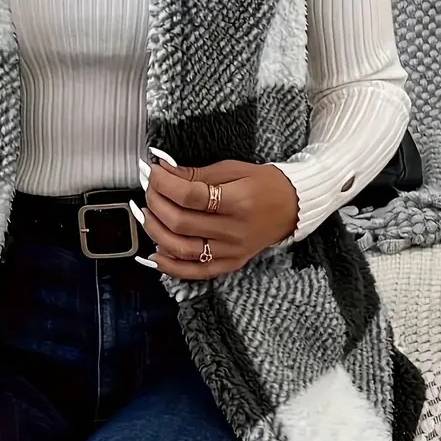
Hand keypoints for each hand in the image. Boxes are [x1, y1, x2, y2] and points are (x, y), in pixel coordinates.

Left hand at [134, 154, 298, 279]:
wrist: (294, 207)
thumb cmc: (264, 184)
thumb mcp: (233, 168)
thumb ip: (196, 173)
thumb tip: (163, 171)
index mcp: (238, 201)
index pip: (190, 196)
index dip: (164, 184)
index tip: (153, 172)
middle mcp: (235, 230)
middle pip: (181, 223)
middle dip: (156, 204)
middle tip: (148, 190)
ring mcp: (232, 251)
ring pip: (182, 249)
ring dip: (156, 232)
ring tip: (146, 215)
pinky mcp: (231, 263)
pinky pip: (196, 272)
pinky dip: (172, 267)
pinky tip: (155, 254)